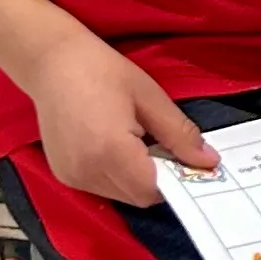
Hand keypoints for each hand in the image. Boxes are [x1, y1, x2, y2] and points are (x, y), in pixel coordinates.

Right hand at [27, 31, 218, 204]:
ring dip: (136, 178)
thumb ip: (180, 134)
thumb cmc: (102, 70)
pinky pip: (101, 187)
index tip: (187, 160)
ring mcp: (71, 177)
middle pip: (138, 197)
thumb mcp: (150, 97)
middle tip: (161, 144)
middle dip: (157, 179)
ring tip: (135, 140)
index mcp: (111, 152)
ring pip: (120, 195)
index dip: (175, 180)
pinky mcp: (62, 175)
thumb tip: (209, 162)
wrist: (51, 62)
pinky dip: (116, 176)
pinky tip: (114, 145)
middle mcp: (87, 172)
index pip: (153, 190)